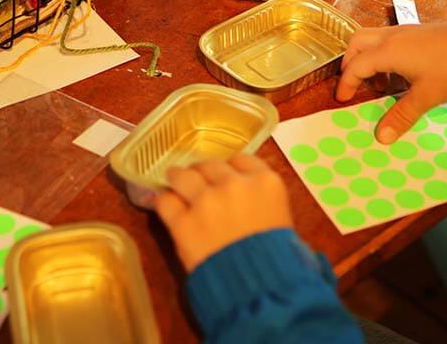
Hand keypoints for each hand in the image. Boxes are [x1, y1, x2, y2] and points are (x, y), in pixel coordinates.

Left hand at [155, 155, 292, 272]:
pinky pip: (166, 201)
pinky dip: (165, 201)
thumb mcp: (281, 217)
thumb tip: (246, 195)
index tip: (225, 175)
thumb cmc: (278, 258)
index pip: (241, 159)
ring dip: (178, 177)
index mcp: (264, 181)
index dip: (230, 168)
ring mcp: (206, 201)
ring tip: (174, 180)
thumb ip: (261, 198)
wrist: (261, 288)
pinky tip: (166, 204)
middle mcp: (234, 184)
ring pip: (184, 176)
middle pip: (211, 165)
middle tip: (199, 180)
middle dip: (204, 172)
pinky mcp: (183, 222)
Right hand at [336, 20, 446, 143]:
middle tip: (354, 85)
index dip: (346, 83)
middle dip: (350, 63)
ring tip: (379, 83)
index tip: (342, 99)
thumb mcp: (426, 96)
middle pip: (357, 43)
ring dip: (368, 58)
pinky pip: (390, 40)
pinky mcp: (419, 32)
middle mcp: (392, 37)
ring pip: (373, 39)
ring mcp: (406, 31)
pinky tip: (400, 74)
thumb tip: (382, 137)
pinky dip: (384, 55)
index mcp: (388, 51)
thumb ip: (402, 115)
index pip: (355, 66)